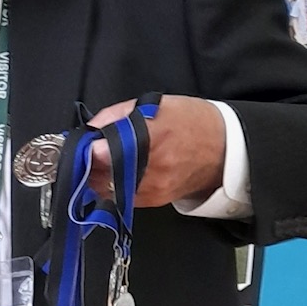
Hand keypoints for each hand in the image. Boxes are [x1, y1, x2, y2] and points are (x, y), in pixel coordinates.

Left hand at [87, 94, 224, 207]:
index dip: (86, 148)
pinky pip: (120, 196)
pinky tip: (117, 171)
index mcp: (151, 137)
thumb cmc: (191, 121)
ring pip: (106, 188)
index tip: (81, 142)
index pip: (103, 151)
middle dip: (88, 162)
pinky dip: (112, 184)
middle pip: (99, 173)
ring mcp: (152, 188)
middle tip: (87, 151)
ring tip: (102, 160)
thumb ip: (117, 114)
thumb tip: (90, 128)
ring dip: (97, 175)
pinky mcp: (154, 201)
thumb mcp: (155, 105)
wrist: (225, 150)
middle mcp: (151, 167)